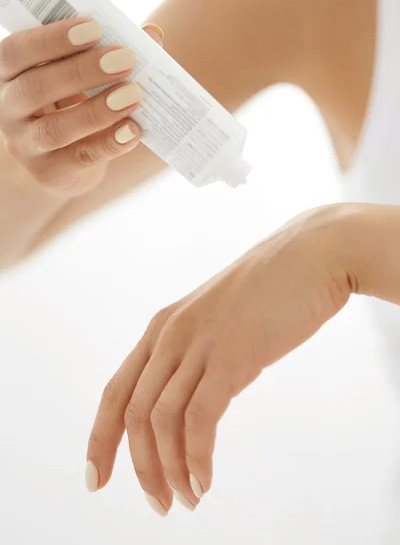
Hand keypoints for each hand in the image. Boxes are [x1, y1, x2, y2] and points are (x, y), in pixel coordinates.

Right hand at [0, 18, 162, 195]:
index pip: (17, 51)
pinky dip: (110, 143)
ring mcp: (25, 145)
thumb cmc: (71, 104)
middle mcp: (8, 109)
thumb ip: (109, 53)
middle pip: (36, 88)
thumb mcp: (82, 76)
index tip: (94, 27)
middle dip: (82, 71)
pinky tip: (134, 130)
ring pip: (56, 129)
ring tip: (134, 94)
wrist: (65, 161)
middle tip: (125, 58)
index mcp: (9, 73)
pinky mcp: (49, 172)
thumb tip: (152, 36)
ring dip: (98, 110)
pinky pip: (81, 158)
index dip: (52, 39)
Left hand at [86, 205, 354, 514]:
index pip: (115, 392)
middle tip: (159, 505)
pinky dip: (196, 458)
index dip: (99, 439)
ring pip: (161, 420)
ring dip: (168, 470)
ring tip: (185, 501)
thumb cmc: (269, 290)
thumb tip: (196, 399)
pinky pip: (199, 419)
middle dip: (139, 467)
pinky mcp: (232, 355)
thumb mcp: (218, 322)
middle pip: (133, 413)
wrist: (310, 255)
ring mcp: (200, 344)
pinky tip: (205, 481)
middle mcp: (170, 335)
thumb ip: (200, 353)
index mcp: (162, 328)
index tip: (96, 478)